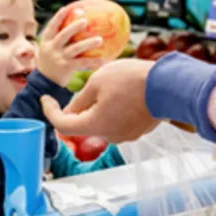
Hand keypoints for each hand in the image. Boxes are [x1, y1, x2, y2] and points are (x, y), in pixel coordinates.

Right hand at [35, 6, 107, 85]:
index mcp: (46, 42)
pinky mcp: (66, 67)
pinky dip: (93, 61)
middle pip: (63, 35)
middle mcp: (51, 49)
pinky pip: (82, 63)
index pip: (51, 27)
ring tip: (100, 39)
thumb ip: (57, 40)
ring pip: (75, 49)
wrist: (45, 83)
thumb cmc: (50, 63)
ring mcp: (59, 58)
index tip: (66, 8)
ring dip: (88, 43)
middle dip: (73, 27)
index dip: (58, 17)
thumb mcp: (48, 51)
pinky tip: (104, 60)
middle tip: (85, 20)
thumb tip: (72, 28)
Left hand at [41, 59, 159, 142]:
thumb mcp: (98, 82)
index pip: (62, 125)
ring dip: (97, 109)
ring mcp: (125, 135)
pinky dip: (113, 111)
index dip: (50, 111)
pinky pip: (118, 122)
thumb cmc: (131, 80)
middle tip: (81, 87)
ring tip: (108, 87)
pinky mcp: (138, 131)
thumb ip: (79, 100)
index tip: (46, 98)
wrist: (169, 85)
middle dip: (77, 108)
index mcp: (94, 124)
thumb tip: (69, 111)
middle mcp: (108, 136)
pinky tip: (122, 94)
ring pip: (101, 123)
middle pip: (83, 124)